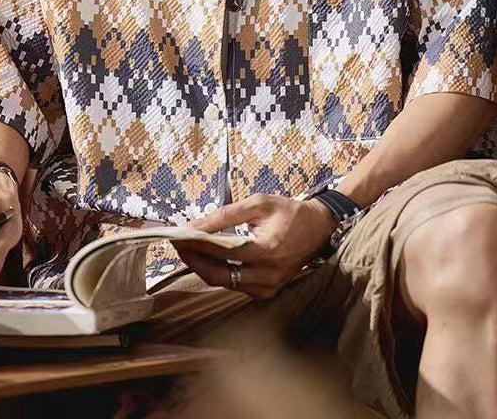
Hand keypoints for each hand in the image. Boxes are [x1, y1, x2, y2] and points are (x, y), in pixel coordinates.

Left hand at [175, 195, 337, 299]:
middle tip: (178, 245)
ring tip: (189, 249)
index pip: (222, 252)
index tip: (178, 235)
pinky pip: (236, 286)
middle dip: (193, 260)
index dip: (196, 245)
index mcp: (267, 250)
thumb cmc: (289, 212)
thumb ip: (224, 215)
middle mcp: (268, 274)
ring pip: (225, 283)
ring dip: (203, 267)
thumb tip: (194, 226)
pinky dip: (220, 273)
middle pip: (218, 275)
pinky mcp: (267, 291)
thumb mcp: (257, 204)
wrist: (318, 228)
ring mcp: (269, 286)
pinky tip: (209, 258)